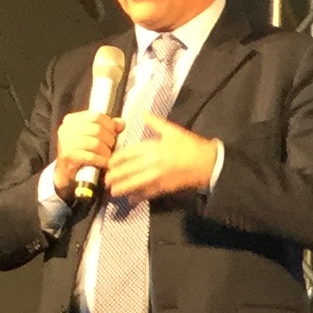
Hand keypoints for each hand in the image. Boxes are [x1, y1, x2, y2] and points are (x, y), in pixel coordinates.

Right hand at [52, 109, 121, 181]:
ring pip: (96, 143)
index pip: (96, 116)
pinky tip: (103, 162)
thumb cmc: (80, 151)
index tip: (113, 133)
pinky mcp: (68, 155)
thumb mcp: (92, 135)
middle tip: (111, 146)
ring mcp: (66, 142)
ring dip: (106, 151)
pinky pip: (91, 156)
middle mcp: (66, 128)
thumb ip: (107, 127)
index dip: (109, 125)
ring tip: (107, 155)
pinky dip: (101, 160)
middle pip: (97, 130)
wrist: (65, 170)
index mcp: (72, 119)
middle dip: (109, 139)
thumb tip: (121, 123)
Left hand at [104, 117, 219, 201]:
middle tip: (105, 180)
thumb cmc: (190, 145)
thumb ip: (155, 122)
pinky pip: (148, 193)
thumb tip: (142, 112)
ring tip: (113, 192)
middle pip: (128, 170)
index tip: (109, 163)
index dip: (117, 159)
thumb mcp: (172, 130)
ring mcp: (158, 177)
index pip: (129, 154)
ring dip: (123, 188)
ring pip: (135, 184)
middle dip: (115, 176)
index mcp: (153, 147)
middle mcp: (152, 163)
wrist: (206, 163)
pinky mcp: (164, 187)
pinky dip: (138, 197)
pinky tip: (131, 200)